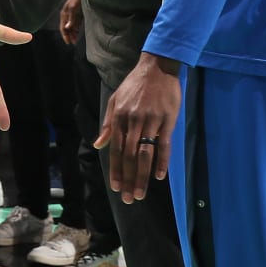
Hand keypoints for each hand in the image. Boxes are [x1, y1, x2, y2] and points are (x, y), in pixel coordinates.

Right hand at [59, 0, 82, 45]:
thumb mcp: (73, 8)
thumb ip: (71, 18)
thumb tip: (67, 28)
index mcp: (64, 14)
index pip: (63, 28)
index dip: (65, 36)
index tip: (68, 43)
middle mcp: (67, 15)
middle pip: (67, 28)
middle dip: (69, 36)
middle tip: (73, 43)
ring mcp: (73, 15)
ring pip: (72, 27)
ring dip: (73, 33)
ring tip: (76, 40)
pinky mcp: (78, 14)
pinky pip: (76, 24)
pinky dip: (77, 29)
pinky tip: (79, 33)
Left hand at [96, 52, 182, 204]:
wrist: (157, 67)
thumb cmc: (134, 85)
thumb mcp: (115, 101)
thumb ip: (108, 125)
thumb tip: (98, 145)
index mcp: (119, 119)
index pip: (115, 150)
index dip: (115, 170)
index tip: (115, 187)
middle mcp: (133, 122)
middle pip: (128, 156)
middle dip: (127, 179)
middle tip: (128, 199)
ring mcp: (150, 122)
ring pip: (144, 154)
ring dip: (141, 176)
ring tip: (140, 194)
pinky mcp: (167, 120)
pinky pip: (163, 144)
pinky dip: (161, 161)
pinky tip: (158, 176)